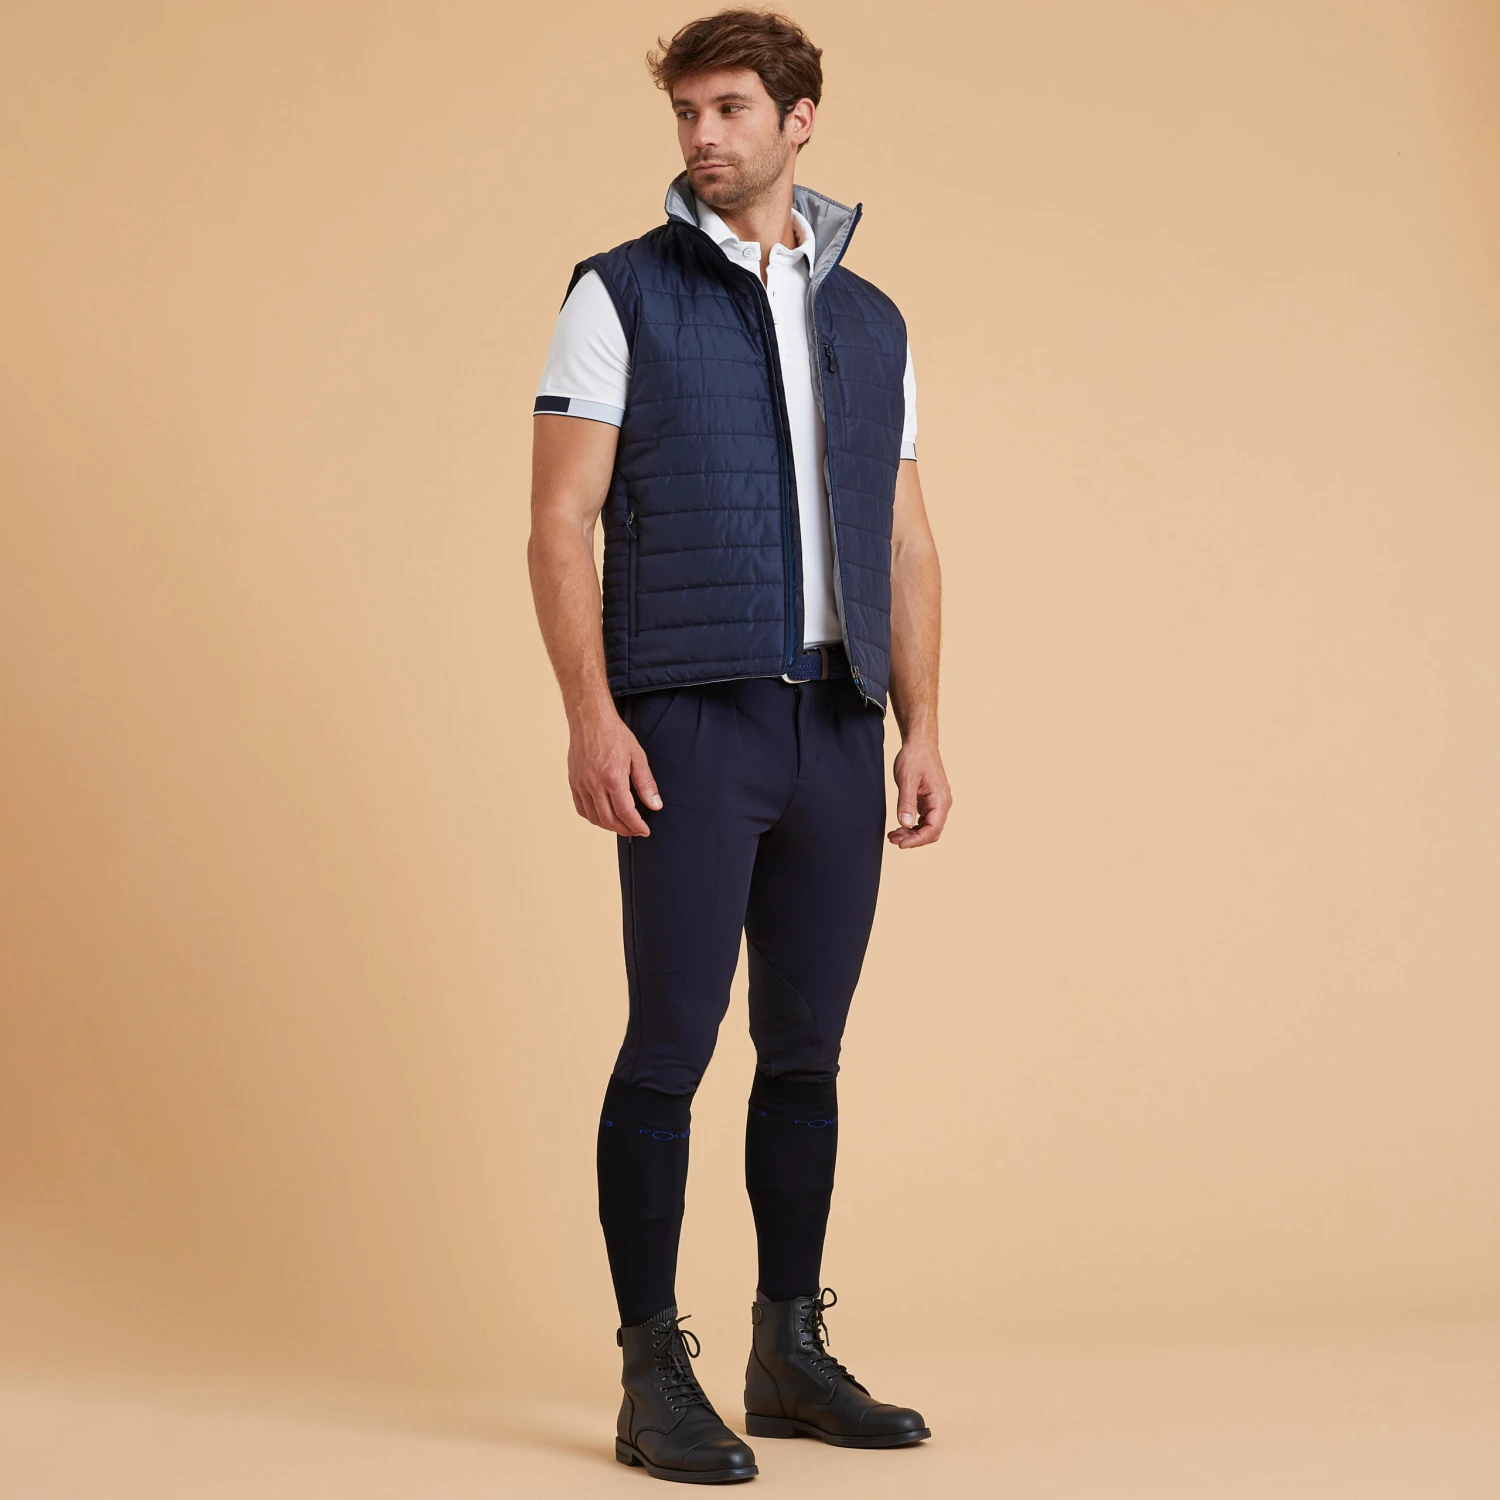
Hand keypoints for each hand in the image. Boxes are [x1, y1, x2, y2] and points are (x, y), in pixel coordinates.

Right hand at [568, 702, 662, 836]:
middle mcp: (594, 784)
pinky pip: (581, 809)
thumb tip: (655, 805)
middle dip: (624, 830)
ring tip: (621, 825)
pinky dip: (593, 817)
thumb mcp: (638, 757)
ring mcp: (581, 785)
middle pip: (609, 820)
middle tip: (635, 830)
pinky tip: (603, 815)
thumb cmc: (614, 734)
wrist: (590, 720)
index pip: (626, 813)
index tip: (644, 830)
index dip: (636, 826)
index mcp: (612, 778)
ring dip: (609, 826)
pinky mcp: (573, 782)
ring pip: (594, 818)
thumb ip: (646, 784)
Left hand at [889, 737, 950, 848]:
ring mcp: (937, 803)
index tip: (900, 844)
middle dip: (913, 839)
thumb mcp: (907, 779)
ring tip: (893, 835)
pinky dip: (913, 826)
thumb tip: (905, 823)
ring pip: (928, 827)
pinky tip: (899, 827)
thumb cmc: (915, 757)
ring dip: (912, 834)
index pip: (933, 829)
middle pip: (932, 832)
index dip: (917, 840)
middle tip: (892, 839)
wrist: (920, 743)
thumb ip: (906, 802)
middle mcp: (943, 803)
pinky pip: (925, 820)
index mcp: (940, 799)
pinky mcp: (930, 801)